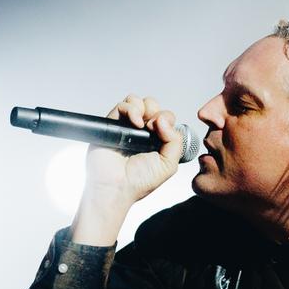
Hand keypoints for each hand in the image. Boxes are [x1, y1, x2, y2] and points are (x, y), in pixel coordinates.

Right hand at [71, 95, 183, 244]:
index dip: (167, 120)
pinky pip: (123, 105)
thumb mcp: (168, 165)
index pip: (166, 119)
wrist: (116, 186)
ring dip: (144, 108)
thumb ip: (175, 142)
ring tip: (141, 126)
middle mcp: (141, 132)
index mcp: (156, 141)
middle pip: (153, 106)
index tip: (162, 133)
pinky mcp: (113, 123)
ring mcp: (126, 127)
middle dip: (156, 112)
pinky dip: (131, 109)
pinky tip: (135, 124)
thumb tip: (164, 120)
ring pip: (138, 102)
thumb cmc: (139, 181)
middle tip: (152, 128)